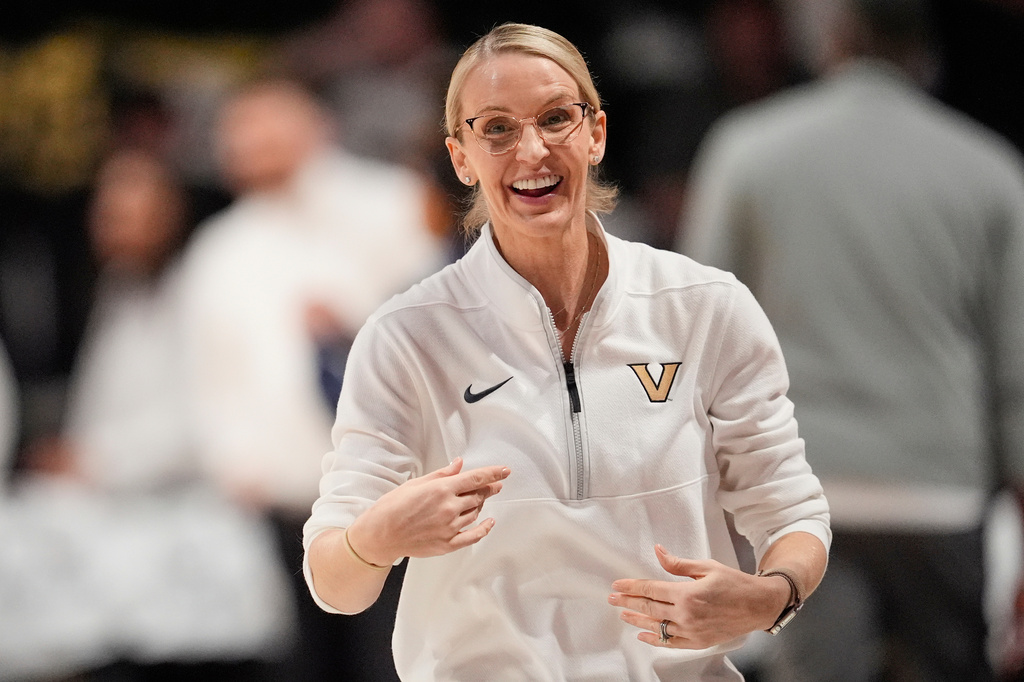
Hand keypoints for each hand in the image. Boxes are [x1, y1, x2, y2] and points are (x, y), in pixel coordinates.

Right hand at [347, 457, 509, 565]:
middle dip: (489, 488)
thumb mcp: (416, 483)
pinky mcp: (447, 543)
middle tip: (495, 485)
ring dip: (481, 505)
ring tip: (481, 499)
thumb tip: (459, 465)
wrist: (380, 535)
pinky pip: (473, 536)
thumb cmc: (392, 507)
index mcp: (441, 489)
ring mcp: (450, 527)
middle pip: (478, 496)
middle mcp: (449, 508)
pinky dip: (484, 529)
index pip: (476, 478)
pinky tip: (489, 522)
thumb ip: (442, 474)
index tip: (505, 471)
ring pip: (475, 513)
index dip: (493, 473)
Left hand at [608, 545, 788, 648]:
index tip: (617, 585)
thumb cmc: (735, 584)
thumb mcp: (706, 567)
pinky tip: (643, 635)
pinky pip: (670, 643)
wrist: (758, 605)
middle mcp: (687, 615)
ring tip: (623, 614)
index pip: (650, 590)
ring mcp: (692, 631)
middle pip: (649, 608)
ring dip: (637, 620)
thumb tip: (658, 551)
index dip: (631, 587)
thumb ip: (678, 563)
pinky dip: (655, 639)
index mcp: (687, 594)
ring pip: (657, 626)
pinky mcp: (698, 641)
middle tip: (612, 599)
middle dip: (627, 602)